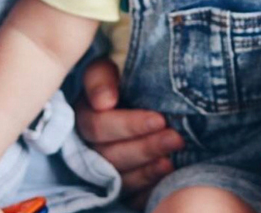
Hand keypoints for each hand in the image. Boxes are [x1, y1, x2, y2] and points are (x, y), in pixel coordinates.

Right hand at [75, 58, 184, 207]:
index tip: (159, 119)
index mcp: (83, 114)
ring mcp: (101, 166)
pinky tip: (165, 175)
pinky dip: (147, 186)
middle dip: (145, 147)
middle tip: (176, 138)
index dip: (128, 125)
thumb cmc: (123, 73)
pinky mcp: (118, 181)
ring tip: (172, 160)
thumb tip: (104, 102)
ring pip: (119, 178)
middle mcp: (87, 145)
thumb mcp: (108, 66)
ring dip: (147, 169)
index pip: (98, 126)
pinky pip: (128, 194)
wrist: (142, 90)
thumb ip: (101, 78)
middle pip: (109, 156)